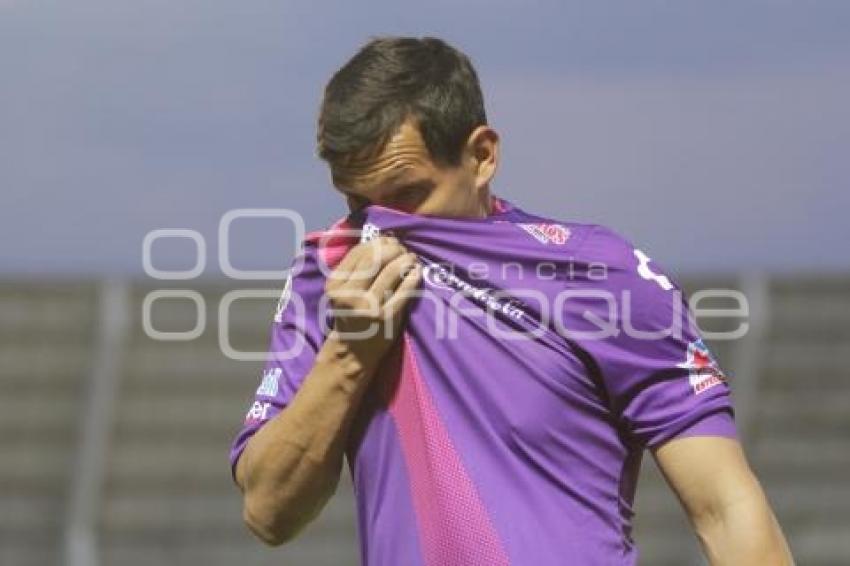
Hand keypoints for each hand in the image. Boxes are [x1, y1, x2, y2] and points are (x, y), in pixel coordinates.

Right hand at [323, 236, 420, 372]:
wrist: (353, 352)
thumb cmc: (352, 316)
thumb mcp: (343, 291)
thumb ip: (357, 268)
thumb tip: (384, 238)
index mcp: (335, 285)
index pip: (359, 252)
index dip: (378, 241)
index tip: (390, 241)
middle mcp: (348, 295)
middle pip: (375, 258)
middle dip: (393, 248)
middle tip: (403, 250)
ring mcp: (368, 307)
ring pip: (391, 271)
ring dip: (406, 259)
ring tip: (411, 259)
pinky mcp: (386, 318)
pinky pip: (404, 290)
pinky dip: (413, 277)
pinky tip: (416, 272)